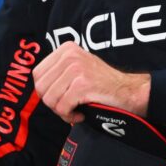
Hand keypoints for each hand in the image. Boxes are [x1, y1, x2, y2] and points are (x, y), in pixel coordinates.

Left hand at [32, 42, 149, 122]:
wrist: (129, 91)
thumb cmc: (102, 83)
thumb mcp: (78, 67)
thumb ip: (58, 72)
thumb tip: (38, 88)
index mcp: (66, 49)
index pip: (37, 74)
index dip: (45, 91)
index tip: (60, 97)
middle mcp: (69, 55)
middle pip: (41, 87)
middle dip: (52, 103)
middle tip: (67, 107)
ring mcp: (76, 69)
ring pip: (50, 99)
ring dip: (61, 111)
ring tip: (75, 110)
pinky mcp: (82, 85)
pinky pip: (62, 107)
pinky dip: (70, 116)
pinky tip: (81, 114)